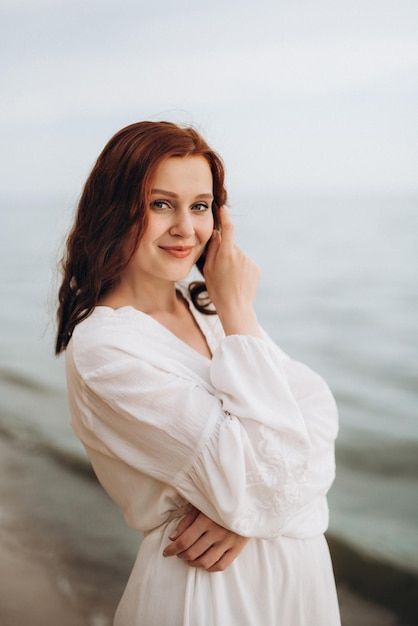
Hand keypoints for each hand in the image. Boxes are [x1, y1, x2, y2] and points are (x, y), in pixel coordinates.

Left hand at [162, 506, 249, 571]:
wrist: (247, 501)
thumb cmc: (219, 501)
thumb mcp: (201, 505)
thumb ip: (187, 521)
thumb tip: (173, 538)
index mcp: (206, 520)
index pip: (184, 541)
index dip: (172, 549)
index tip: (166, 552)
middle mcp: (217, 532)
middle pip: (193, 553)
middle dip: (181, 555)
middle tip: (178, 553)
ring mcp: (228, 542)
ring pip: (205, 562)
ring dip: (193, 563)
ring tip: (189, 558)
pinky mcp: (237, 548)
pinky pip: (221, 565)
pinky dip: (210, 568)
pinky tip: (204, 563)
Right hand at [203, 206, 261, 336]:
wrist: (236, 308)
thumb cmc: (217, 290)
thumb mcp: (208, 270)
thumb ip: (212, 249)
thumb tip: (216, 235)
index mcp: (226, 253)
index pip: (227, 229)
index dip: (225, 217)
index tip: (223, 209)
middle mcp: (240, 254)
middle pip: (231, 246)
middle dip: (226, 253)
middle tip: (220, 270)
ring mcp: (250, 261)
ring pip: (239, 256)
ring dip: (234, 263)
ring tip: (230, 279)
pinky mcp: (256, 269)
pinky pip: (247, 264)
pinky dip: (242, 270)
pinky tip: (238, 282)